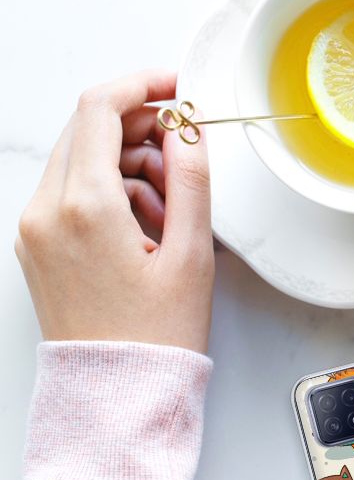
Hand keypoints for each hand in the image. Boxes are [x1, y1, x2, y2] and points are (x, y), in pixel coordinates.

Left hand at [15, 70, 213, 353]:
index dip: (143, 85)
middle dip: (141, 129)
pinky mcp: (37, 245)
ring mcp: (35, 228)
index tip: (176, 87)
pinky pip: (72, 192)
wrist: (117, 394)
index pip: (101, 109)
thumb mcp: (191, 255)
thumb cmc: (156, 336)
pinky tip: (147, 226)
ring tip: (173, 210)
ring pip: (81, 160)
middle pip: (88, 129)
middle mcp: (47, 211)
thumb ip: (192, 180)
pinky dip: (110, 191)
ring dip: (129, 164)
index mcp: (85, 207)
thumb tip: (188, 129)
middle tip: (185, 156)